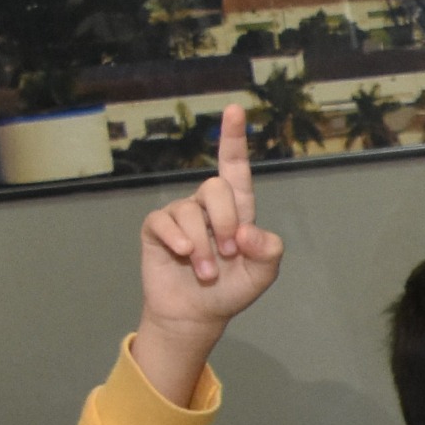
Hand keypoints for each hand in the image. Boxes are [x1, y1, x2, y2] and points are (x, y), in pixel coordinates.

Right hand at [133, 106, 283, 404]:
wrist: (198, 314)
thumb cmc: (231, 289)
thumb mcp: (263, 273)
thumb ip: (268, 250)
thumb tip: (246, 232)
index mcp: (237, 210)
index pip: (235, 167)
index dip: (233, 138)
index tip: (235, 110)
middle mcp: (207, 206)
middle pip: (215, 188)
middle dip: (225, 221)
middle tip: (228, 254)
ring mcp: (180, 215)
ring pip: (190, 211)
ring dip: (203, 246)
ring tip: (207, 272)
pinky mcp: (156, 229)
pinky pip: (163, 222)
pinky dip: (177, 240)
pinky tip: (184, 255)